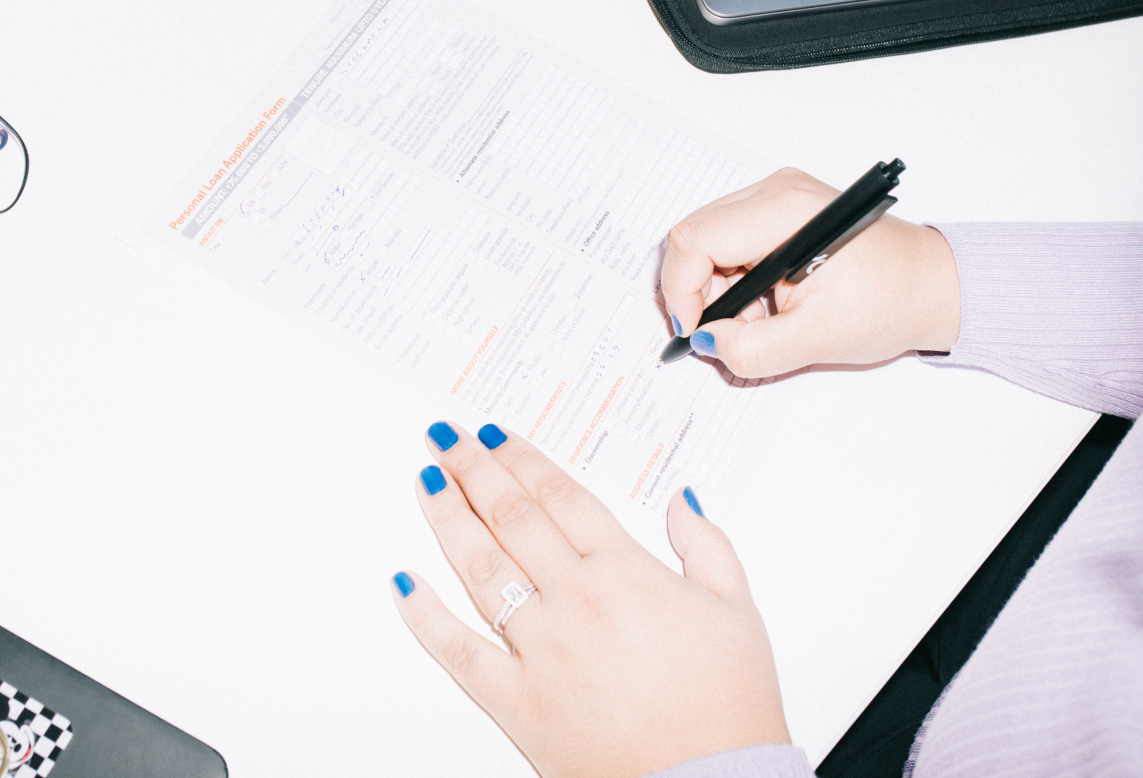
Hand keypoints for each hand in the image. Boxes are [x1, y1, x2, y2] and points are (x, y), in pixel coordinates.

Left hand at [393, 421, 789, 777]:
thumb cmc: (726, 706)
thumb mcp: (737, 611)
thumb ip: (707, 545)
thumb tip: (683, 499)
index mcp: (625, 573)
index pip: (558, 496)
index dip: (521, 458)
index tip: (496, 436)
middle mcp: (574, 602)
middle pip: (510, 517)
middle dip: (472, 469)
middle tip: (446, 437)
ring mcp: (539, 650)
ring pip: (479, 568)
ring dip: (446, 518)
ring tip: (425, 481)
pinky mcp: (516, 700)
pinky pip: (457, 652)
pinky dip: (424, 616)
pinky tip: (404, 583)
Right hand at [662, 167, 960, 377]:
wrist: (934, 285)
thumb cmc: (892, 301)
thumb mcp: (816, 339)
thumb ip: (751, 348)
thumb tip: (707, 341)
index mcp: (784, 211)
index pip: (694, 240)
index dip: (682, 291)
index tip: (696, 331)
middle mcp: (777, 191)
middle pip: (695, 236)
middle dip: (699, 291)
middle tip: (729, 330)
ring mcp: (779, 196)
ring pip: (710, 240)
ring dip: (719, 288)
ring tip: (760, 320)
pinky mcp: (782, 209)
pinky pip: (732, 241)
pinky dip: (736, 278)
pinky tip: (768, 303)